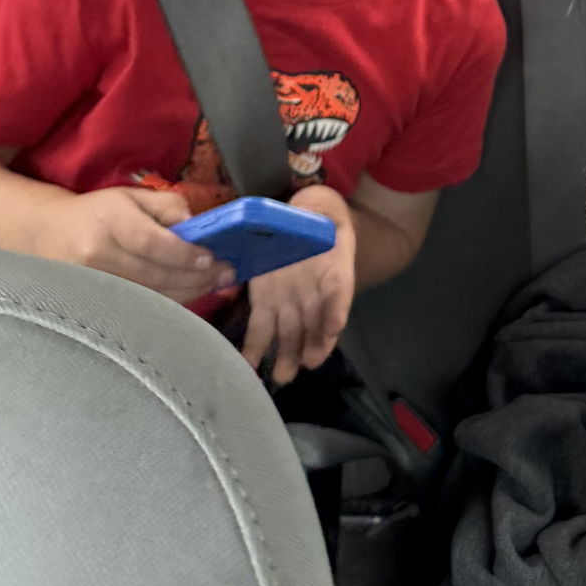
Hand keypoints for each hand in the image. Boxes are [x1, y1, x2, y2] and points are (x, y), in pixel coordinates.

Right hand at [33, 185, 235, 303]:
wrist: (48, 234)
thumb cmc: (98, 213)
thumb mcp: (132, 196)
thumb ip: (167, 206)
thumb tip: (196, 225)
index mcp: (111, 222)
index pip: (152, 243)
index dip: (184, 254)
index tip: (211, 258)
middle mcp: (99, 255)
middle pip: (155, 275)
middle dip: (197, 277)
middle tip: (227, 274)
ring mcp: (94, 284)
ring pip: (150, 296)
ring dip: (189, 292)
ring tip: (216, 284)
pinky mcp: (94, 303)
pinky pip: (140, 306)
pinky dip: (170, 302)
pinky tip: (190, 294)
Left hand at [242, 186, 356, 384]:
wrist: (302, 219)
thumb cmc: (318, 219)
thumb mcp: (326, 212)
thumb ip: (321, 215)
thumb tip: (316, 210)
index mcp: (331, 275)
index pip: (336, 300)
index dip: (334, 317)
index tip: (332, 332)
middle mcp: (311, 293)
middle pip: (310, 327)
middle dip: (304, 350)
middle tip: (298, 369)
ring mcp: (288, 299)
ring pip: (289, 333)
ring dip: (286, 355)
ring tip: (280, 376)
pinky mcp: (263, 298)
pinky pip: (260, 324)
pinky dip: (257, 343)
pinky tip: (250, 359)